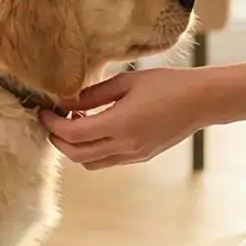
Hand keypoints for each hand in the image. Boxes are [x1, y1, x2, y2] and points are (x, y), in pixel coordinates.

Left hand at [39, 69, 209, 169]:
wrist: (201, 101)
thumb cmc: (166, 84)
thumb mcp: (126, 82)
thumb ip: (93, 95)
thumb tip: (65, 102)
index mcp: (119, 125)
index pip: (72, 134)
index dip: (52, 124)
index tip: (44, 111)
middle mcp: (125, 146)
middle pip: (76, 155)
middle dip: (58, 140)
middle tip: (51, 121)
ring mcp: (133, 155)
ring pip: (90, 163)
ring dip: (75, 148)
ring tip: (73, 124)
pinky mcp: (140, 157)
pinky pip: (107, 161)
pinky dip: (92, 150)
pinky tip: (94, 129)